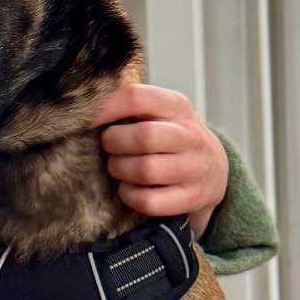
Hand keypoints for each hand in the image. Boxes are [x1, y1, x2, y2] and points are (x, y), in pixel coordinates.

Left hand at [90, 83, 228, 236]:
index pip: (136, 98)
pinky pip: (148, 201)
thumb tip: (84, 109)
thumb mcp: (160, 112)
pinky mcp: (191, 198)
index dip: (104, 109)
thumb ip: (130, 107)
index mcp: (176, 106)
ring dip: (120, 170)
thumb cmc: (172, 138)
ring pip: (145, 170)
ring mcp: (194, 168)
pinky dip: (130, 196)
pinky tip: (129, 189)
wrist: (215, 170)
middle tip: (108, 148)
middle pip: (143, 136)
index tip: (85, 121)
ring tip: (118, 168)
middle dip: (114, 144)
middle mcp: (190, 136)